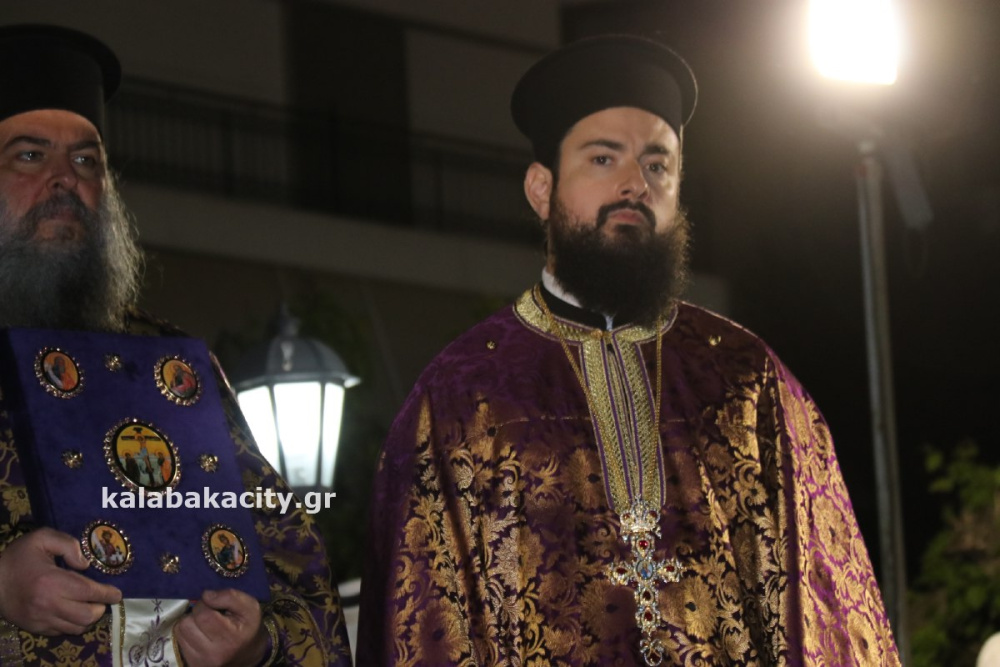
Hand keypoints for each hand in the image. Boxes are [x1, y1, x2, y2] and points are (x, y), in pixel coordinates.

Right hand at [0, 527, 121, 634]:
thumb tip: (86, 564)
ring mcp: (42, 619)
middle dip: (100, 607)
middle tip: (102, 598)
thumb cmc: (18, 557)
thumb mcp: (41, 538)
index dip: (107, 594)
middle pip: (87, 615)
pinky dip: (73, 624)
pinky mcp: (36, 628)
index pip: (89, 593)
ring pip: (77, 628)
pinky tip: (73, 612)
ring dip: (89, 618)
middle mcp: (49, 604)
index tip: (117, 593)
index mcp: (52, 581)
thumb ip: (68, 544)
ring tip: (90, 605)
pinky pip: (62, 632)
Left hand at [174, 589, 267, 666]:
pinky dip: (188, 631)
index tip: (215, 604)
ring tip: (205, 623)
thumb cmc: (249, 628)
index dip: (206, 603)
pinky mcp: (192, 663)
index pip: (203, 614)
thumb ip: (231, 596)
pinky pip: (179, 639)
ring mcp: (200, 661)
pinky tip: (200, 632)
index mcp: (230, 639)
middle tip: (211, 613)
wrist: (248, 654)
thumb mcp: (250, 607)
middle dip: (197, 612)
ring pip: (181, 630)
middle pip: (188, 623)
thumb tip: (206, 595)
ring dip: (191, 621)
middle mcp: (213, 654)